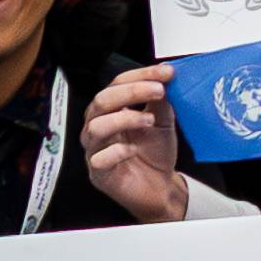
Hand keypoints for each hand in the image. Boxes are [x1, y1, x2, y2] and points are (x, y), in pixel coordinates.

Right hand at [78, 61, 192, 220]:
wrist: (160, 188)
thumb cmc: (155, 153)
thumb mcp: (162, 121)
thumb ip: (160, 100)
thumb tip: (165, 76)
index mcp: (111, 110)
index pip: (117, 84)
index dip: (140, 75)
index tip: (165, 73)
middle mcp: (98, 126)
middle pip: (102, 100)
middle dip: (131, 91)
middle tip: (158, 91)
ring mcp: (95, 150)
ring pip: (96, 127)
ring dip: (124, 119)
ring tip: (149, 121)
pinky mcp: (98, 173)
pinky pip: (99, 159)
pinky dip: (117, 151)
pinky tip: (133, 150)